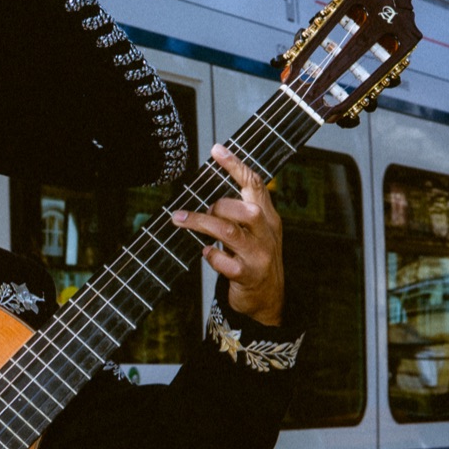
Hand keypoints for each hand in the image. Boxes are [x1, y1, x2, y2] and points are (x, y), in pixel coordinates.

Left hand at [171, 144, 285, 326]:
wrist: (268, 298)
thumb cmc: (255, 258)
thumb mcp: (255, 231)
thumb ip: (239, 212)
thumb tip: (209, 194)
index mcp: (268, 217)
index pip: (255, 185)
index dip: (236, 166)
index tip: (216, 150)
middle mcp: (267, 234)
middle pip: (246, 209)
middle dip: (217, 205)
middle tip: (197, 209)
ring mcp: (259, 256)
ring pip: (231, 233)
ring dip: (201, 224)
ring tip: (180, 219)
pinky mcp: (248, 276)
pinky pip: (227, 263)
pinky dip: (212, 256)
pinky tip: (205, 253)